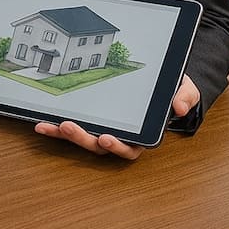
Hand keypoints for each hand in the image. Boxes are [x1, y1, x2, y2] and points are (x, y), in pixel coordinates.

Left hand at [34, 75, 199, 159]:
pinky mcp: (91, 120)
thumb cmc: (173, 89)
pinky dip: (57, 128)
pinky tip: (43, 124)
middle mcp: (122, 136)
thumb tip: (179, 106)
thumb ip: (185, 97)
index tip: (107, 139)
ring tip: (51, 126)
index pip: (131, 148)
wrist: (163, 80)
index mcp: (143, 135)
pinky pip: (74, 127)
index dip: (119, 147)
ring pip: (84, 139)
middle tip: (69, 127)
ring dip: (66, 136)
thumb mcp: (185, 90)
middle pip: (101, 146)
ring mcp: (104, 129)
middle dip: (83, 139)